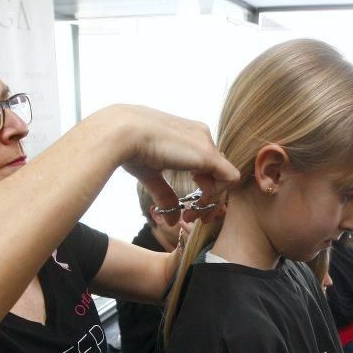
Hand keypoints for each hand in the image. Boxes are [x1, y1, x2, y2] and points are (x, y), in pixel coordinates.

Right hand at [114, 105, 238, 224]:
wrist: (123, 133)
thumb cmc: (130, 148)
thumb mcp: (151, 174)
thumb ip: (165, 194)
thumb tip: (171, 219)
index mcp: (189, 137)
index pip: (208, 166)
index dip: (203, 191)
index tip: (188, 210)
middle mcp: (202, 136)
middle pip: (218, 173)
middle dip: (208, 200)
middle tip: (191, 218)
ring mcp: (207, 144)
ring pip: (225, 178)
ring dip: (211, 202)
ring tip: (191, 215)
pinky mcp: (208, 154)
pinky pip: (229, 178)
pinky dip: (217, 195)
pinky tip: (198, 203)